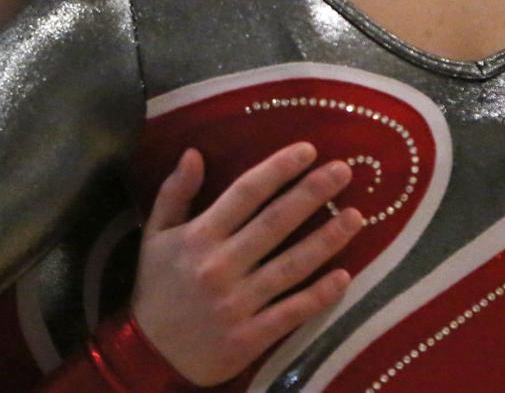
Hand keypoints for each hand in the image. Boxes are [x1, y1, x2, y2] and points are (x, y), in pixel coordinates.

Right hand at [132, 143, 360, 386]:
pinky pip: (292, 311)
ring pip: (291, 266)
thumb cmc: (156, 287)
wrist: (148, 354)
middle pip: (275, 223)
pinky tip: (345, 276)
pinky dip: (319, 295)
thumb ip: (174, 192)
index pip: (245, 194)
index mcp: (198, 237)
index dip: (278, 169)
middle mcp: (220, 265)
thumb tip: (194, 152)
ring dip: (327, 239)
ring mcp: (238, 303)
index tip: (308, 150)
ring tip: (356, 216)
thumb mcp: (154, 235)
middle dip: (311, 193)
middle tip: (343, 171)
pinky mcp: (251, 337)